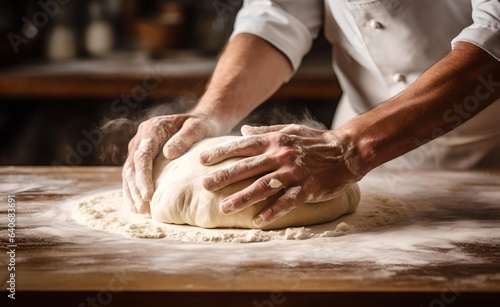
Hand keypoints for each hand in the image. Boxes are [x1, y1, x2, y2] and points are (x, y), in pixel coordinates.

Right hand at [122, 113, 222, 213]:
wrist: (200, 121)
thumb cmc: (201, 125)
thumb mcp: (197, 127)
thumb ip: (184, 138)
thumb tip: (168, 153)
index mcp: (152, 128)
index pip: (142, 156)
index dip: (143, 177)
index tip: (149, 196)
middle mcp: (140, 137)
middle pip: (132, 166)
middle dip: (136, 189)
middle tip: (143, 210)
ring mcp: (138, 147)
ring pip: (128, 172)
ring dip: (132, 193)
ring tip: (140, 211)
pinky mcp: (140, 156)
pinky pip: (132, 174)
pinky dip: (133, 190)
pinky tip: (137, 205)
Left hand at [200, 124, 364, 227]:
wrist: (346, 150)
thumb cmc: (315, 140)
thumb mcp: (289, 130)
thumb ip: (265, 131)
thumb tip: (244, 129)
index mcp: (275, 142)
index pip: (243, 146)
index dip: (222, 152)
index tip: (202, 159)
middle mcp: (281, 156)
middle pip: (248, 167)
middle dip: (224, 176)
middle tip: (205, 185)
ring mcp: (294, 173)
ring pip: (264, 186)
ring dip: (243, 198)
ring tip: (224, 208)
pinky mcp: (307, 188)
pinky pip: (287, 202)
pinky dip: (272, 211)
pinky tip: (258, 221)